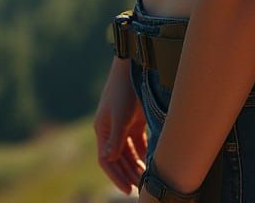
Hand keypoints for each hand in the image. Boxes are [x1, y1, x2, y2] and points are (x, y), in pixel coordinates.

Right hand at [94, 56, 147, 194]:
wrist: (133, 65)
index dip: (116, 176)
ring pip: (129, 151)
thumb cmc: (123, 90)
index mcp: (103, 130)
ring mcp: (123, 124)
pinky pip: (138, 141)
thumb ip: (116, 138)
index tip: (128, 189)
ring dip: (136, 165)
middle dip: (127, 173)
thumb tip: (108, 159)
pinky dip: (143, 152)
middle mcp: (111, 129)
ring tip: (146, 178)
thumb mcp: (120, 115)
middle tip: (139, 188)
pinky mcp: (135, 118)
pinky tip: (151, 161)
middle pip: (118, 158)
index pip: (106, 160)